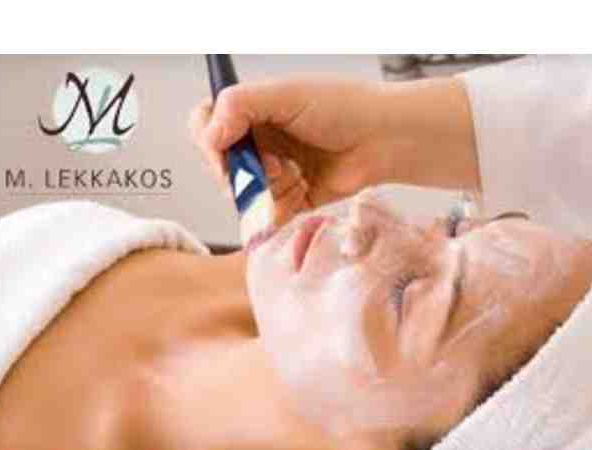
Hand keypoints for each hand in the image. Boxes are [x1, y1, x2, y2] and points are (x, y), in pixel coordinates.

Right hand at [190, 74, 478, 226]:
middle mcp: (259, 142)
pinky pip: (267, 214)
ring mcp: (274, 172)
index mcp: (252, 112)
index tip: (227, 153)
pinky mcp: (292, 199)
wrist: (385, 139)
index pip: (206, 126)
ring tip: (294, 175)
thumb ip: (238, 106)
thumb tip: (209, 135)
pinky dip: (276, 210)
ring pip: (243, 194)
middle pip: (221, 166)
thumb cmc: (342, 108)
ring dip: (264, 189)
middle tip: (272, 165)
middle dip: (241, 171)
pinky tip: (298, 193)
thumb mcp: (286, 94)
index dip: (210, 143)